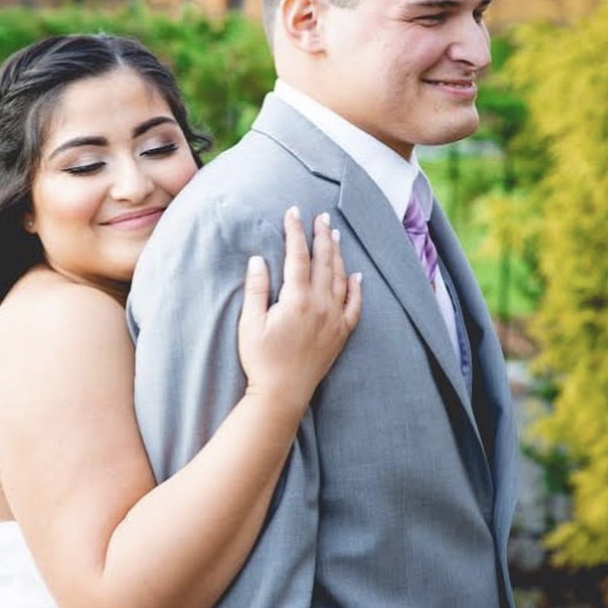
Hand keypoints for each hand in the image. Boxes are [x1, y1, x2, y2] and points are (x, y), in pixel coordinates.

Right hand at [238, 207, 360, 416]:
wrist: (282, 395)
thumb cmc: (261, 360)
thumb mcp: (250, 323)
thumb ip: (256, 289)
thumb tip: (258, 259)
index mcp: (297, 299)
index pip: (297, 256)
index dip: (295, 232)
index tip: (293, 212)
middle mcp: (320, 305)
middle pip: (323, 261)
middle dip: (321, 235)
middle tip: (320, 216)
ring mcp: (334, 319)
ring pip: (340, 278)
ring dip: (337, 254)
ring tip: (335, 235)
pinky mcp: (341, 334)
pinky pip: (354, 305)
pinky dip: (356, 288)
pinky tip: (357, 275)